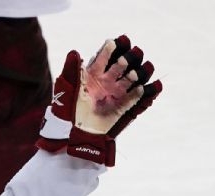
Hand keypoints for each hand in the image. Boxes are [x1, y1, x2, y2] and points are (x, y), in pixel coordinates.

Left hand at [36, 35, 161, 165]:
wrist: (76, 134)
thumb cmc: (69, 111)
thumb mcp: (68, 89)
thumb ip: (72, 70)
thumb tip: (74, 52)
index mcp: (93, 74)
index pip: (104, 57)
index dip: (110, 49)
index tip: (115, 42)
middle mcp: (107, 81)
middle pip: (120, 66)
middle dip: (126, 60)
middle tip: (125, 61)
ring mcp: (116, 93)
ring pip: (129, 80)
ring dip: (135, 75)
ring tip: (135, 75)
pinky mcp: (123, 107)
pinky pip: (134, 98)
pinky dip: (141, 93)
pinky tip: (146, 88)